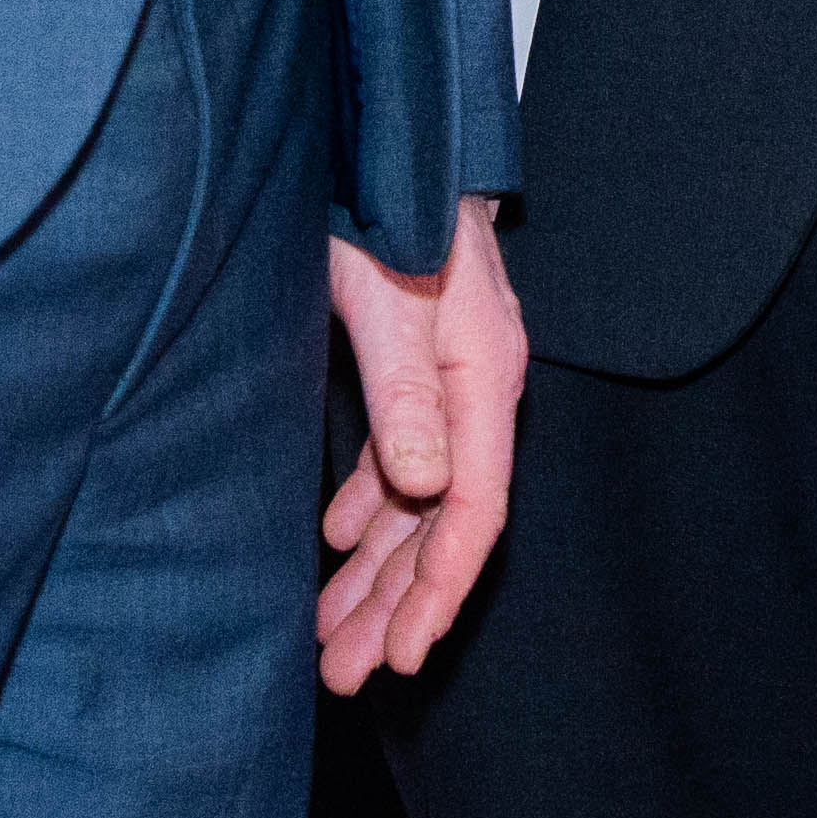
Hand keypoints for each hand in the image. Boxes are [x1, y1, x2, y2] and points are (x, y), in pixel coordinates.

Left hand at [316, 201, 527, 693]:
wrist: (389, 141)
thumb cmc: (389, 209)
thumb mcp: (389, 300)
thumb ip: (407, 394)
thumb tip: (425, 491)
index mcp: (486, 378)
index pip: (476, 511)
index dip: (439, 592)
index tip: (404, 657)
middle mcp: (475, 391)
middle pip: (442, 523)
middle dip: (394, 604)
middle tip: (345, 676)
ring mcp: (447, 384)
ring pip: (415, 502)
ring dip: (374, 570)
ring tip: (330, 636)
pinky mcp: (414, 370)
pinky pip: (398, 464)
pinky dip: (367, 509)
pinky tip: (336, 542)